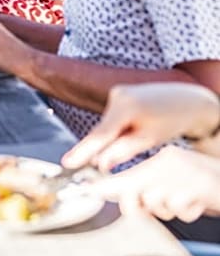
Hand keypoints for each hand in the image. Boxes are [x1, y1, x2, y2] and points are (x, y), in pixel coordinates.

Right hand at [63, 83, 219, 170]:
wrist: (187, 100)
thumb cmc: (172, 121)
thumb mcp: (149, 139)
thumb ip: (122, 150)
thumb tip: (100, 163)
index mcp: (126, 107)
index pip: (101, 134)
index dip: (83, 151)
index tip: (68, 163)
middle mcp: (118, 95)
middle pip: (102, 129)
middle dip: (99, 148)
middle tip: (89, 163)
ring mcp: (118, 92)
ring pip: (107, 124)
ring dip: (113, 137)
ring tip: (140, 137)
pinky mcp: (119, 93)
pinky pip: (111, 118)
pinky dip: (117, 129)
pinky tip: (134, 129)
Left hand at [88, 146, 219, 221]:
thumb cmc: (203, 187)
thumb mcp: (173, 185)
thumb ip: (145, 191)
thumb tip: (118, 199)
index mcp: (163, 159)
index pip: (129, 174)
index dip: (107, 186)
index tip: (89, 191)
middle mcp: (172, 161)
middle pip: (136, 189)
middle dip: (137, 205)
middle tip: (149, 207)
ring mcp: (187, 171)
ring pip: (156, 201)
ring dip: (168, 210)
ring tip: (183, 201)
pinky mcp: (200, 185)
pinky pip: (179, 209)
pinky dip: (187, 212)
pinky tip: (197, 203)